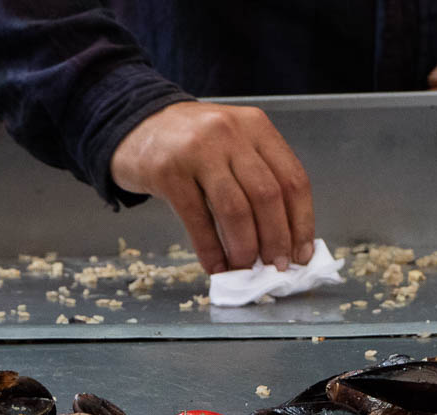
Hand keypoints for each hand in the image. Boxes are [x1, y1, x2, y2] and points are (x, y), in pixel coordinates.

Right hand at [110, 101, 314, 273]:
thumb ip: (258, 177)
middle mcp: (230, 134)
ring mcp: (197, 151)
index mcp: (256, 127)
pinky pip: (197, 220)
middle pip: (268, 196)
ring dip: (245, 248)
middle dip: (276, 239)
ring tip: (245, 269)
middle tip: (276, 267)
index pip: (292, 179)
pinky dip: (210, 250)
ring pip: (235, 210)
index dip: (301, 222)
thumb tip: (282, 238)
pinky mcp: (168, 172)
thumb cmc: (190, 143)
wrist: (134, 124)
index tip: (301, 254)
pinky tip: (216, 267)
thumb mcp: (232, 144)